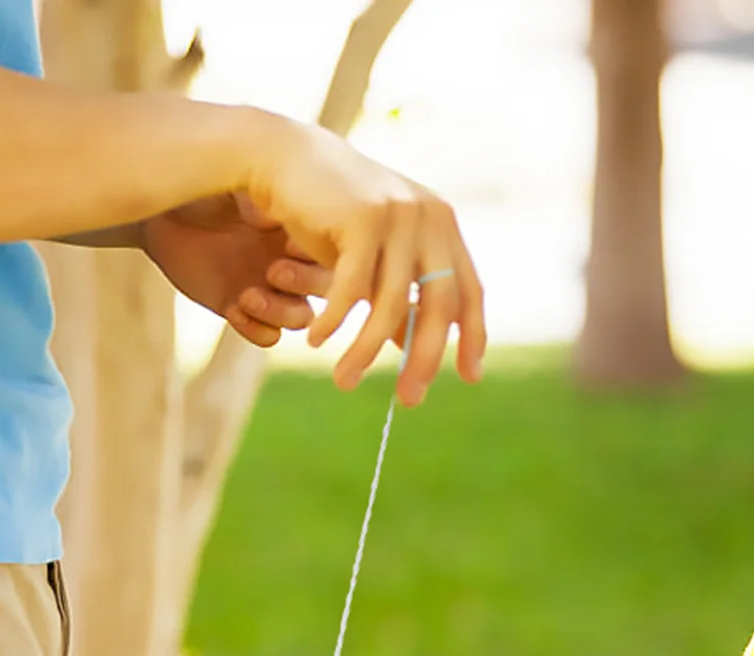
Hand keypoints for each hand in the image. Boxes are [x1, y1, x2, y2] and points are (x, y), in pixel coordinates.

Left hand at [142, 192, 327, 349]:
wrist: (162, 217)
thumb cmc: (200, 192)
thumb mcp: (233, 185)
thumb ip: (261, 197)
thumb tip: (277, 216)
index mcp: (298, 232)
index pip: (331, 254)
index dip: (316, 256)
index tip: (288, 244)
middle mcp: (292, 265)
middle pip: (327, 291)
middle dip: (304, 284)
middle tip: (273, 271)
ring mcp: (270, 292)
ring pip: (301, 318)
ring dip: (279, 312)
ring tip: (247, 296)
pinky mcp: (244, 313)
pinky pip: (269, 336)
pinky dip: (255, 329)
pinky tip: (233, 310)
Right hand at [242, 117, 485, 405]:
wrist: (282, 156)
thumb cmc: (329, 211)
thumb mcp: (374, 256)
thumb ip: (398, 295)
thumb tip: (413, 347)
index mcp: (442, 224)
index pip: (469, 291)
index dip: (472, 337)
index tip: (469, 377)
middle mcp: (428, 217)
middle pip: (439, 305)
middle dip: (425, 359)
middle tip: (410, 401)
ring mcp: (398, 213)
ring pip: (390, 304)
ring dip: (366, 350)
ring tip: (344, 381)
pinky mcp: (363, 217)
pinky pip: (352, 288)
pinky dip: (334, 320)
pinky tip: (317, 341)